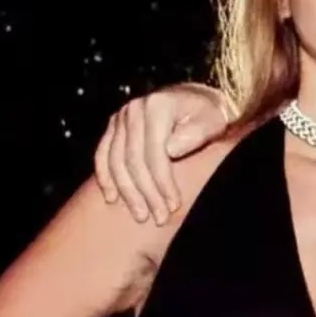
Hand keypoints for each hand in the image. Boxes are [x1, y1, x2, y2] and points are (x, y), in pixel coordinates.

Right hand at [93, 83, 230, 223]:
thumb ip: (195, 134)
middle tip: (158, 217)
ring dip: (127, 191)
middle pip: (133, 159)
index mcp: (158, 105)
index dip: (163, 182)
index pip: (155, 152)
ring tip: (140, 214)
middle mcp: (134, 109)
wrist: (196, 99)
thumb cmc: (209, 114)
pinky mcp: (114, 125)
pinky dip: (106, 177)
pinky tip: (112, 197)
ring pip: (116, 160)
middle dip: (146, 193)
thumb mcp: (212, 121)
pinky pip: (103, 153)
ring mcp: (121, 116)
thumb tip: (170, 151)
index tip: (173, 205)